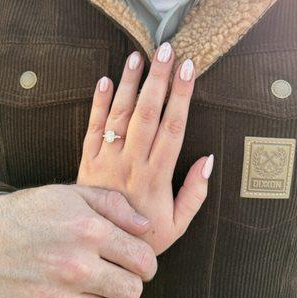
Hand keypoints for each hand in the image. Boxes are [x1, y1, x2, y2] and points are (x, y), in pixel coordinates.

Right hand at [0, 184, 157, 297]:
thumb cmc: (29, 213)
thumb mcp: (71, 194)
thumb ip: (114, 206)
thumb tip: (146, 227)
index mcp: (88, 231)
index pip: (144, 260)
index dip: (145, 260)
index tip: (136, 259)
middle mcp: (76, 266)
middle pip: (134, 290)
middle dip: (130, 280)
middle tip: (117, 272)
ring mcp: (58, 297)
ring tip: (95, 284)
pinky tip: (76, 296)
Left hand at [77, 42, 213, 254]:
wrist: (98, 247)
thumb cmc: (141, 235)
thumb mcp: (177, 225)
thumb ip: (195, 193)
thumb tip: (208, 159)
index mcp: (156, 175)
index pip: (172, 127)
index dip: (181, 96)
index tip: (189, 69)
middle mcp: (131, 162)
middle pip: (146, 113)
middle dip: (158, 79)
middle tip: (166, 50)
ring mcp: (107, 159)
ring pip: (119, 115)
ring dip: (129, 83)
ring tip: (138, 56)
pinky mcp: (87, 160)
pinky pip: (92, 127)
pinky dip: (98, 103)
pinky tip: (105, 80)